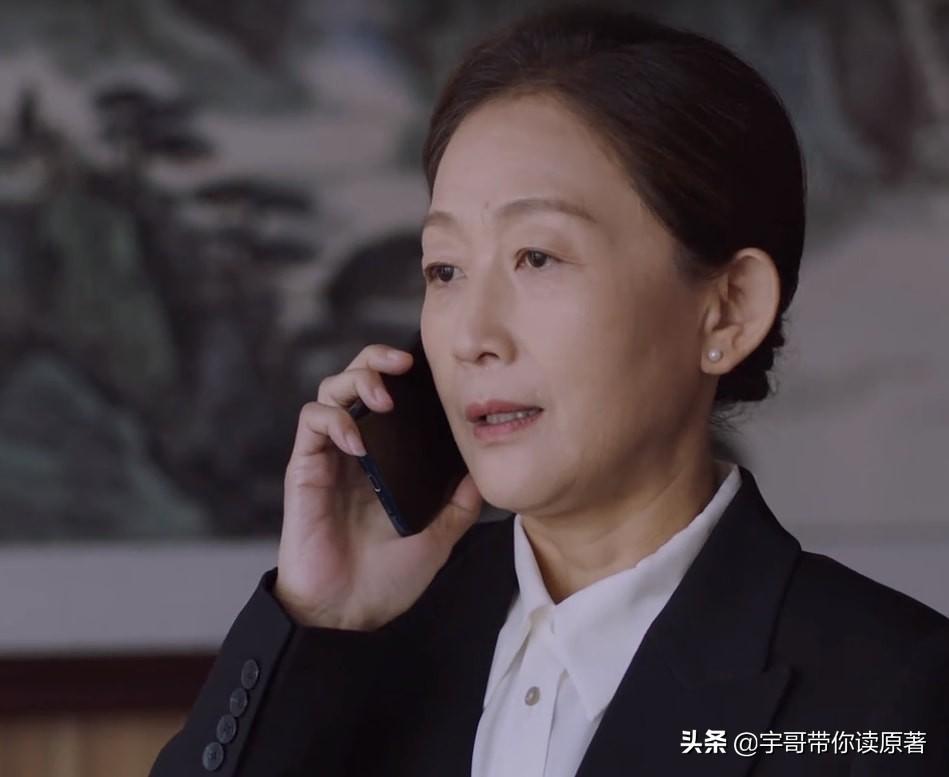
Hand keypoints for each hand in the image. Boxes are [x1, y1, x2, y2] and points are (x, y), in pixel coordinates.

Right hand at [273, 343, 482, 630]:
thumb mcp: (439, 536)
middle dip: (376, 359)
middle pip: (356, 379)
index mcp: (386, 459)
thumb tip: (484, 474)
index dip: (403, 373)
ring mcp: (329, 456)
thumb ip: (460, 505)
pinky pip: (312, 422)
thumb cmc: (387, 578)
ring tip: (383, 399)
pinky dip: (335, 419)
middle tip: (403, 362)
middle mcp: (356, 450)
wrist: (348, 613)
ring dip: (356, 381)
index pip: (390, 396)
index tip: (430, 367)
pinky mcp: (306, 469)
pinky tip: (358, 441)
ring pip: (330, 390)